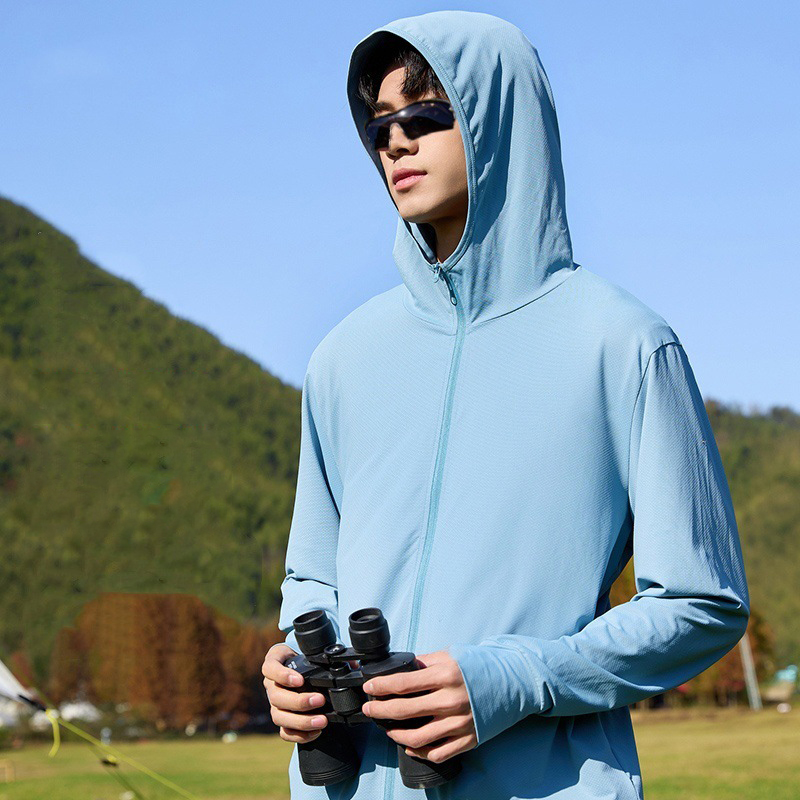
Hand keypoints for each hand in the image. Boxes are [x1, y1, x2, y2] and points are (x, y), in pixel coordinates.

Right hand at [261, 643, 328, 742]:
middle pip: (276, 696)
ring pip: (279, 716)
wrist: (300, 669)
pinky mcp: (281, 718)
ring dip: (301, 721)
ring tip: (322, 721)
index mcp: (275, 662)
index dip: (282, 675)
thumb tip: (353, 666)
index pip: (270, 668)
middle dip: (299, 701)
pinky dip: (299, 735)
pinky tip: (315, 732)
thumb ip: (329, 657)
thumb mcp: (312, 653)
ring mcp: (274, 703)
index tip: (300, 680)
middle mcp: (271, 684)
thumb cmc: (306, 658)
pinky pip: (284, 731)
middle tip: (320, 700)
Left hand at [361, 649, 476, 762]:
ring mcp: (459, 723)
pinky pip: (437, 753)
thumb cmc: (480, 666)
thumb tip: (401, 669)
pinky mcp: (468, 739)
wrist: (513, 682)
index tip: (369, 688)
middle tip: (370, 710)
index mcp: (445, 675)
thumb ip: (425, 662)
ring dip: (396, 735)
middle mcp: (451, 701)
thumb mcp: (451, 655)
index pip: (403, 683)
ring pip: (417, 738)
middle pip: (405, 711)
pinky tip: (410, 745)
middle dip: (380, 711)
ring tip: (388, 729)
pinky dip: (419, 752)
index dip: (381, 687)